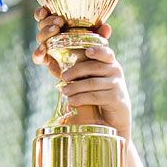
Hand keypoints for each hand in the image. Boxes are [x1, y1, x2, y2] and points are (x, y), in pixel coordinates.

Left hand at [31, 6, 130, 138]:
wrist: (115, 116)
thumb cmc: (99, 94)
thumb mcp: (92, 79)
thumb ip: (79, 70)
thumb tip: (50, 62)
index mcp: (110, 63)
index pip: (106, 53)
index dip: (97, 51)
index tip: (87, 51)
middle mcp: (116, 71)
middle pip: (93, 67)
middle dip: (76, 71)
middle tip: (63, 77)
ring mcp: (117, 85)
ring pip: (92, 83)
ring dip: (75, 87)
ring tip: (64, 92)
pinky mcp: (115, 99)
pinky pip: (95, 96)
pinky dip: (81, 98)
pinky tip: (72, 101)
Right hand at [32, 6, 111, 80]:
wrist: (87, 71)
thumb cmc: (90, 50)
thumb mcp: (95, 40)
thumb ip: (100, 34)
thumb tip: (106, 27)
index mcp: (59, 25)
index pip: (44, 15)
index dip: (41, 12)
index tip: (46, 10)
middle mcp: (51, 34)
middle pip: (42, 24)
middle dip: (48, 21)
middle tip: (59, 22)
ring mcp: (47, 47)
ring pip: (40, 37)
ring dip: (45, 32)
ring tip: (55, 31)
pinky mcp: (47, 60)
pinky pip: (37, 56)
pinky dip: (38, 52)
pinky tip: (43, 51)